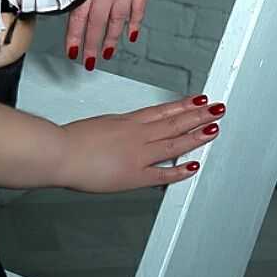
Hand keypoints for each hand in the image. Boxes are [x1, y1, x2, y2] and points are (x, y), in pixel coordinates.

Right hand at [55, 93, 225, 193]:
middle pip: (173, 122)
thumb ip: (110, 132)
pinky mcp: (134, 175)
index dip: (182, 106)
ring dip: (196, 134)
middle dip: (197, 115)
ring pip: (174, 142)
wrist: (59, 152)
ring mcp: (137, 154)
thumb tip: (115, 136)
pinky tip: (194, 166)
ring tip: (214, 128)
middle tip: (217, 109)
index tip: (197, 100)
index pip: (161, 111)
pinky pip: (162, 173)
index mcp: (125, 122)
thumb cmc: (68, 141)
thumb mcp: (94, 127)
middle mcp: (136, 135)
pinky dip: (179, 170)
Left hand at [66, 0, 152, 68]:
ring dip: (113, 39)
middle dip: (93, 45)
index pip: (80, 15)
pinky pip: (139, 6)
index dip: (75, 36)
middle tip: (89, 63)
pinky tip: (131, 33)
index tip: (71, 52)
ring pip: (119, 19)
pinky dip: (135, 21)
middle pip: (99, 23)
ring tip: (108, 54)